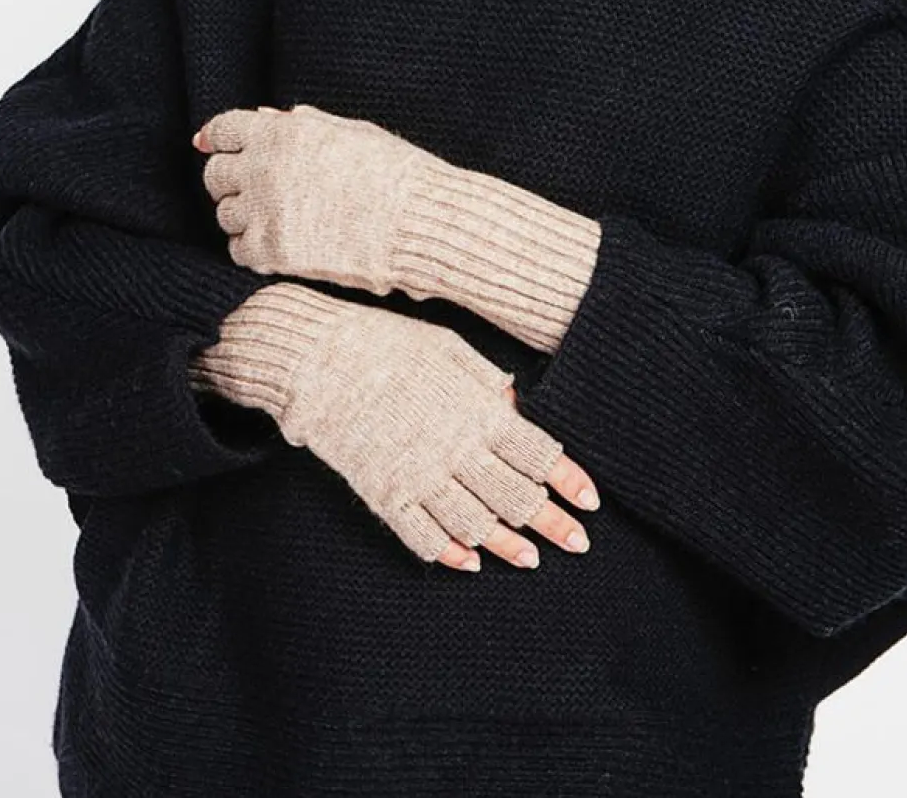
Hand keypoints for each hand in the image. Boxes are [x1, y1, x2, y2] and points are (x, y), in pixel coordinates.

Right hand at [188, 281, 601, 571]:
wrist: (316, 357)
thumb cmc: (385, 342)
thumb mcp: (447, 348)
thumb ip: (486, 383)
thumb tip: (518, 407)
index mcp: (476, 410)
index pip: (539, 455)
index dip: (570, 482)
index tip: (591, 502)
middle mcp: (455, 450)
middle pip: (517, 498)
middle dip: (553, 524)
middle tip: (578, 544)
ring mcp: (418, 476)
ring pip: (476, 525)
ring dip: (507, 546)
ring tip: (529, 559)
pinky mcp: (383, 493)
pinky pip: (423, 537)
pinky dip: (450, 554)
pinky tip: (469, 564)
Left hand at [192, 102, 602, 354]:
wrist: (421, 222)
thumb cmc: (397, 173)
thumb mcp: (351, 133)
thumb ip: (304, 125)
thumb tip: (269, 115)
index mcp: (282, 131)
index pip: (224, 129)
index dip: (218, 139)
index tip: (214, 148)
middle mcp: (264, 166)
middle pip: (216, 174)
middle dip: (230, 181)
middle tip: (253, 191)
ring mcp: (265, 210)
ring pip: (225, 215)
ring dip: (243, 216)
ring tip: (276, 220)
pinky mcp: (272, 251)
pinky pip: (239, 250)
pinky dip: (253, 249)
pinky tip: (279, 246)